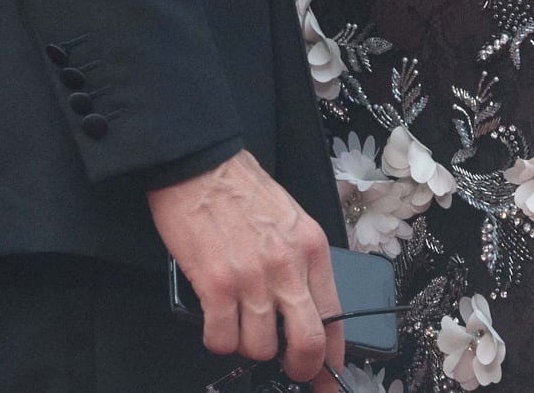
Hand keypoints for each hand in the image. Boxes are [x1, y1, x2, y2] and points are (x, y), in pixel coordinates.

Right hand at [148, 148, 344, 388]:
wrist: (198, 163)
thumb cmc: (240, 188)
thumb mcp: (289, 219)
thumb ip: (300, 263)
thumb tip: (304, 310)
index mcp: (311, 247)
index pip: (335, 318)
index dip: (332, 359)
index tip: (327, 378)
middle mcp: (287, 265)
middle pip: (307, 344)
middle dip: (299, 367)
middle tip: (287, 368)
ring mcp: (252, 277)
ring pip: (259, 348)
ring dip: (248, 345)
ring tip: (238, 323)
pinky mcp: (216, 285)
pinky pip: (222, 340)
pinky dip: (217, 339)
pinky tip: (214, 320)